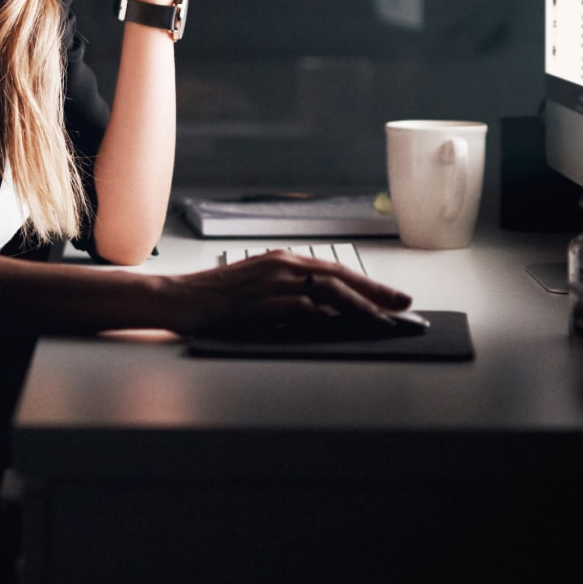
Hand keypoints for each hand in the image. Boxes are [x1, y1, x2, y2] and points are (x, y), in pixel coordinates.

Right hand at [170, 251, 411, 338]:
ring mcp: (272, 284)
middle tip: (404, 305)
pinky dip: (328, 315)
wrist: (178, 298)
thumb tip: (325, 309)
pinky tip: (346, 324)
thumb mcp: (257, 286)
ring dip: (361, 305)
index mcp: (282, 260)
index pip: (335, 269)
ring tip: (386, 320)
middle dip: (377, 292)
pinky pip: (303, 308)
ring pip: (329, 290)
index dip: (368, 283)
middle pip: (340, 276)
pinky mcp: (261, 304)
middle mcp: (281, 266)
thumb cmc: (215, 296)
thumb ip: (289, 292)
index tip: (392, 297)